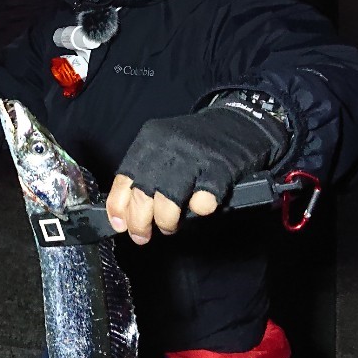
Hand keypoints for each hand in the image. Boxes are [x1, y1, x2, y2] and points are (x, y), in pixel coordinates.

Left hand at [106, 99, 287, 243]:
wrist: (239, 122)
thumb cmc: (197, 143)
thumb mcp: (164, 147)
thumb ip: (145, 172)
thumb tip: (124, 211)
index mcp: (150, 141)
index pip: (123, 179)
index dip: (118, 207)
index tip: (119, 224)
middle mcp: (168, 147)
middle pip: (142, 194)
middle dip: (139, 223)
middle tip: (143, 235)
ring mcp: (195, 157)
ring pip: (168, 201)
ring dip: (166, 221)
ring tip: (170, 226)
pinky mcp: (221, 168)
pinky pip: (203, 200)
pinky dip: (199, 210)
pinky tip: (200, 207)